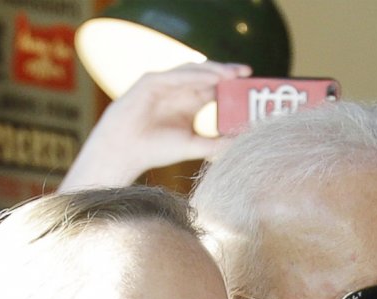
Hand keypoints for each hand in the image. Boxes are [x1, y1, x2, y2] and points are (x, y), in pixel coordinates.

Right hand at [58, 62, 248, 190]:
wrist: (125, 151)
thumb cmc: (156, 150)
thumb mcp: (193, 146)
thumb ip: (217, 144)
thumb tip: (243, 143)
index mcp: (191, 102)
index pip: (216, 87)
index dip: (232, 84)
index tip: (251, 85)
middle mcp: (180, 89)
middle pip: (207, 74)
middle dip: (227, 71)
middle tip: (247, 72)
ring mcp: (165, 83)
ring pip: (193, 70)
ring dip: (212, 70)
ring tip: (231, 74)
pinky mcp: (151, 81)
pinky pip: (175, 74)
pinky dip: (193, 75)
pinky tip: (209, 78)